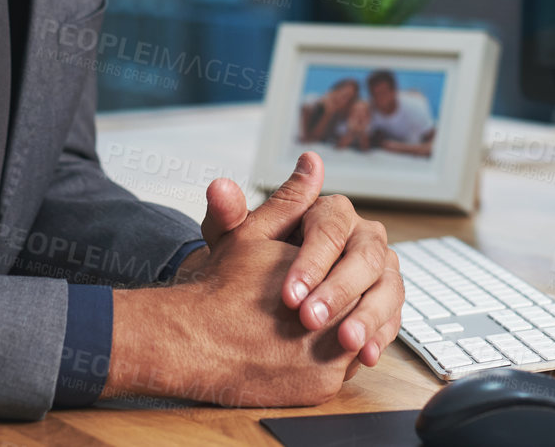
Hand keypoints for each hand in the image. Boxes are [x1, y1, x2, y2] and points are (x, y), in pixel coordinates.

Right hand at [103, 156, 359, 406]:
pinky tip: (306, 347)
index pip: (360, 266)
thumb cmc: (221, 285)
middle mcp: (333, 323)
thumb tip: (313, 162)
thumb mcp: (253, 232)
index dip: (342, 269)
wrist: (191, 343)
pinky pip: (344, 372)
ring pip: (359, 340)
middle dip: (348, 299)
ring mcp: (330, 361)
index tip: (321, 274)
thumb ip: (290, 199)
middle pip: (364, 305)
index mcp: (323, 278)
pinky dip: (332, 359)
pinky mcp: (323, 391)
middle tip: (321, 298)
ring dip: (347, 328)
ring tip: (316, 319)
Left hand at [194, 152, 402, 369]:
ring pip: (388, 286)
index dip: (311, 262)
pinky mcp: (387, 301)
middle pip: (365, 256)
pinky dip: (381, 336)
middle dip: (339, 290)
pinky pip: (393, 316)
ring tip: (346, 342)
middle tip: (311, 320)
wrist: (265, 297)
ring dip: (369, 316)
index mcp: (331, 212)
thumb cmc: (252, 263)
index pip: (329, 229)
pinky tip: (365, 354)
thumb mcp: (236, 240)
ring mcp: (381, 269)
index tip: (288, 296)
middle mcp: (363, 235)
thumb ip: (227, 214)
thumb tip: (221, 186)